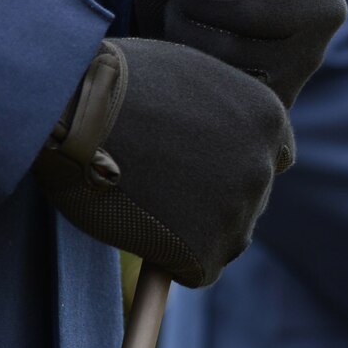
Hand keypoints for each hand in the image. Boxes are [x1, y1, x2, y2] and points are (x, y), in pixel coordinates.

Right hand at [33, 38, 293, 287]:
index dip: (234, 168)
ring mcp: (238, 210)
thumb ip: (216, 111)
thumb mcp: (189, 77)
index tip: (201, 171)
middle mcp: (262, 165)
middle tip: (162, 191)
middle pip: (249, 202)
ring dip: (194, 233)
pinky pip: (198, 271)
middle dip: (213, 200)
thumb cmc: (115, 85)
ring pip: (226, 240)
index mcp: (267, 118)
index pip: (272, 159)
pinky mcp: (205, 249)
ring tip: (147, 208)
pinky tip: (142, 233)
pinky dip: (173, 262)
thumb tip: (209, 133)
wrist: (75, 110)